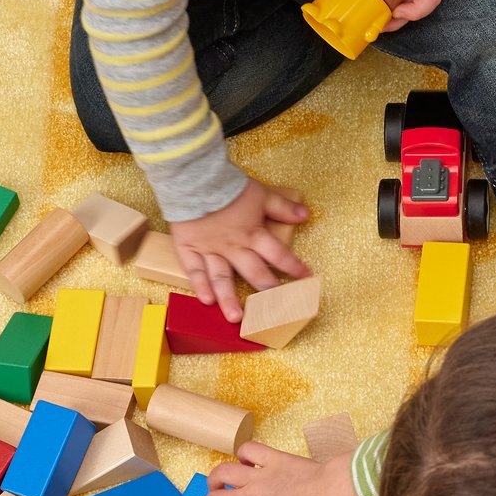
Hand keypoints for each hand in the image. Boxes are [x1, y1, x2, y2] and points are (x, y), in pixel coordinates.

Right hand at [170, 178, 309, 317]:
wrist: (194, 177)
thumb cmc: (228, 185)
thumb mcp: (261, 193)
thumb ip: (282, 207)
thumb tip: (306, 215)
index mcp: (253, 234)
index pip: (278, 255)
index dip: (294, 267)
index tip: (306, 279)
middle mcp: (234, 247)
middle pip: (254, 272)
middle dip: (267, 291)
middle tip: (275, 311)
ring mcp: (210, 250)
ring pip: (222, 278)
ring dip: (229, 299)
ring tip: (236, 318)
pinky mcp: (189, 247)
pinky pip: (194, 269)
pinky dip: (199, 285)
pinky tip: (206, 301)